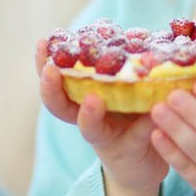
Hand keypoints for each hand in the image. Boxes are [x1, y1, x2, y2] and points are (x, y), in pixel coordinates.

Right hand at [34, 39, 167, 194]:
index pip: (57, 78)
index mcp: (82, 96)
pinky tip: (153, 112)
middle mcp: (87, 117)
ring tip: (92, 100)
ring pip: (89, 129)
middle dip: (51, 88)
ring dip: (88, 115)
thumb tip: (139, 33)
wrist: (147, 162)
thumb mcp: (127, 88)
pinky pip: (134, 136)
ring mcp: (104, 137)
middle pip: (59, 106)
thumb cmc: (133, 115)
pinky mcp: (128, 151)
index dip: (45, 62)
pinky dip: (144, 125)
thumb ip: (127, 66)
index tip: (42, 43)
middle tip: (51, 70)